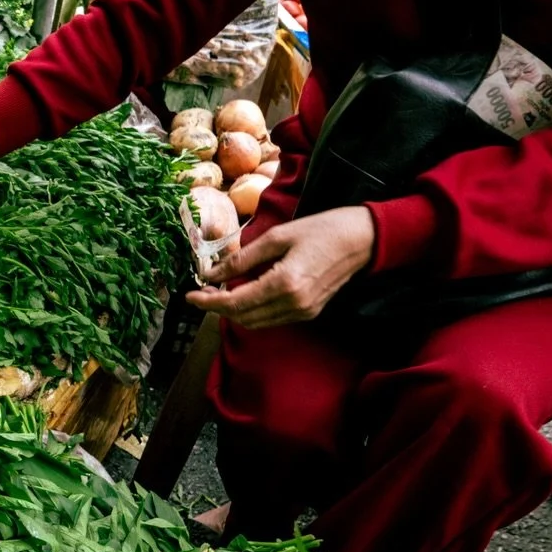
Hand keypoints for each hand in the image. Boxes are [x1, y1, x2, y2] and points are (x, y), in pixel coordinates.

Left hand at [187, 206, 375, 328]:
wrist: (362, 239)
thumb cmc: (321, 229)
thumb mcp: (276, 237)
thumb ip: (241, 259)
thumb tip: (210, 273)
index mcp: (285, 284)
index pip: (235, 303)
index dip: (208, 302)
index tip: (189, 296)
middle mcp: (294, 304)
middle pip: (242, 317)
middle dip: (217, 308)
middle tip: (202, 291)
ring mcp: (303, 312)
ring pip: (255, 322)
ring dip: (233, 311)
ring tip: (219, 292)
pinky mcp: (308, 313)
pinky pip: (270, 319)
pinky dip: (252, 311)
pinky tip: (244, 293)